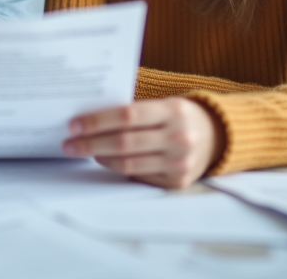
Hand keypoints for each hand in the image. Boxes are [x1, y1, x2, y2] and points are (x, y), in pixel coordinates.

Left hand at [62, 97, 223, 188]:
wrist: (217, 136)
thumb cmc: (179, 116)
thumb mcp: (164, 103)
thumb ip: (134, 110)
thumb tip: (90, 119)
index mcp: (174, 110)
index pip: (127, 116)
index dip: (97, 121)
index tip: (74, 125)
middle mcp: (179, 137)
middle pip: (123, 143)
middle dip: (90, 143)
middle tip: (69, 143)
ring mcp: (179, 162)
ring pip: (128, 164)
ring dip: (100, 158)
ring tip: (84, 151)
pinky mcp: (177, 182)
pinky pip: (139, 176)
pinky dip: (118, 168)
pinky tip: (106, 160)